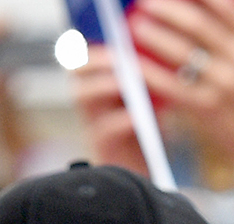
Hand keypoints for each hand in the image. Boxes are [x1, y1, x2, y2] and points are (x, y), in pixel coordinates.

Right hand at [70, 49, 150, 174]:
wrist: (147, 178)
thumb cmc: (150, 136)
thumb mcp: (151, 102)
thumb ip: (147, 81)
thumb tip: (157, 52)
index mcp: (101, 90)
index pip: (85, 58)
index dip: (92, 45)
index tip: (109, 35)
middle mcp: (91, 106)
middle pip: (76, 72)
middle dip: (95, 60)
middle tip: (118, 56)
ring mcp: (92, 127)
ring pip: (81, 97)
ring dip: (103, 84)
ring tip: (125, 81)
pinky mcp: (101, 150)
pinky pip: (103, 130)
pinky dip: (120, 120)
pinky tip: (137, 116)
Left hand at [127, 0, 233, 214]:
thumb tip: (226, 5)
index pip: (225, 8)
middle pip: (199, 25)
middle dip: (170, 10)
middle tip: (146, 2)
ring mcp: (225, 85)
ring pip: (183, 53)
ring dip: (156, 36)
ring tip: (137, 26)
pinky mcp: (208, 109)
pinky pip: (173, 86)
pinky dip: (152, 74)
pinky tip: (134, 65)